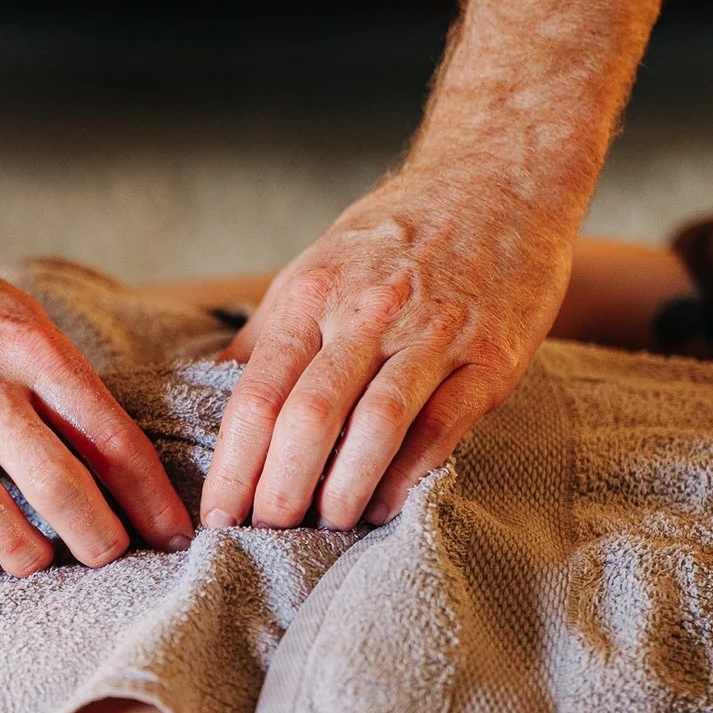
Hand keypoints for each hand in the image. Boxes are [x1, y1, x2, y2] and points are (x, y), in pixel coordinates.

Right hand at [0, 217, 194, 582]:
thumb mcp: (15, 312)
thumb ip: (61, 378)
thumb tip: (117, 453)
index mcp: (27, 347)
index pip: (109, 436)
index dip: (150, 495)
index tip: (174, 531)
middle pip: (60, 487)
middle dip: (101, 539)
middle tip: (112, 557)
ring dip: (30, 556)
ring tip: (40, 559)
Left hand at [199, 168, 576, 531]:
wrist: (499, 178)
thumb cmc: (397, 233)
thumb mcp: (318, 266)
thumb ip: (269, 332)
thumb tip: (213, 390)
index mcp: (313, 294)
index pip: (258, 393)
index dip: (233, 465)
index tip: (216, 515)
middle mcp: (369, 312)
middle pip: (308, 416)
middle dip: (279, 490)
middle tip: (264, 535)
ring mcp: (434, 334)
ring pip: (376, 426)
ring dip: (342, 490)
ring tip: (323, 526)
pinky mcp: (492, 357)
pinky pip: (442, 427)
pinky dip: (409, 476)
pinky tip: (385, 507)